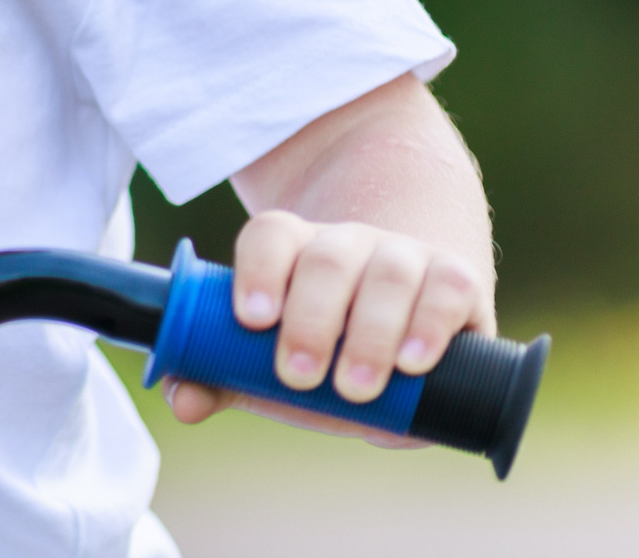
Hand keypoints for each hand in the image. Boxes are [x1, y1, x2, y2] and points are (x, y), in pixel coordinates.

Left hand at [165, 210, 493, 441]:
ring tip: (356, 384)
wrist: (411, 316)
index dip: (258, 271)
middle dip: (311, 319)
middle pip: (326, 260)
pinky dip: (430, 324)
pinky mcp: (457, 280)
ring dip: (371, 330)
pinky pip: (447, 287)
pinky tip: (412, 362)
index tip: (251, 320)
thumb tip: (181, 401)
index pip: (270, 236)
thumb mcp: (275, 361)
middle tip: (299, 375)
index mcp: (294, 250)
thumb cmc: (328, 344)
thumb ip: (223, 376)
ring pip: (388, 272)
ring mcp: (405, 256)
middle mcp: (348, 243)